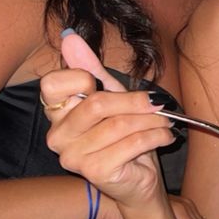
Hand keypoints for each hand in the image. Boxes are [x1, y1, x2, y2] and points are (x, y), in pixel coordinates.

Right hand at [40, 35, 175, 211]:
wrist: (138, 180)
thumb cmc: (123, 134)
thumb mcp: (111, 94)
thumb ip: (90, 67)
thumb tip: (70, 37)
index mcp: (56, 113)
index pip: (52, 84)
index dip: (81, 77)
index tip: (103, 83)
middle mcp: (57, 136)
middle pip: (96, 104)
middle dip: (134, 101)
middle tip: (156, 102)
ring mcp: (72, 157)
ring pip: (118, 124)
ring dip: (150, 120)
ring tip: (165, 119)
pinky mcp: (94, 172)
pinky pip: (130, 144)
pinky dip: (155, 136)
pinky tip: (165, 135)